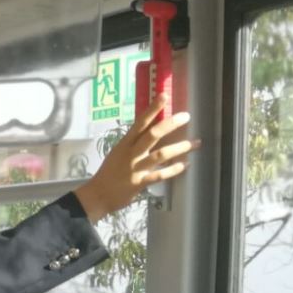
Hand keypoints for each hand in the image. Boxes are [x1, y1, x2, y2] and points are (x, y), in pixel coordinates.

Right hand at [74, 98, 197, 220]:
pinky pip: (159, 175)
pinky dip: (173, 170)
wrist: (97, 195)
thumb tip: (152, 131)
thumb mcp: (118, 154)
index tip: (164, 96)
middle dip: (170, 124)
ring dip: (179, 148)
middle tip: (186, 116)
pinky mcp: (139, 183)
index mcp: (124, 144)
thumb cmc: (109, 173)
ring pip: (160, 155)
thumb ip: (134, 144)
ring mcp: (135, 168)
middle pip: (152, 135)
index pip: (139, 123)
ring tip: (195, 143)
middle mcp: (130, 154)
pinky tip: (185, 165)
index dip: (152, 109)